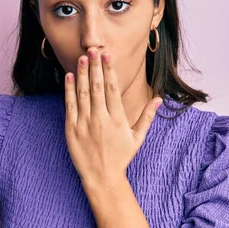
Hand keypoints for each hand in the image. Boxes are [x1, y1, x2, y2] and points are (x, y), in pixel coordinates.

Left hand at [64, 47, 162, 189]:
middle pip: (96, 87)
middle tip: (93, 49)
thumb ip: (147, 117)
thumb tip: (159, 99)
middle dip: (95, 66)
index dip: (109, 70)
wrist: (102, 177)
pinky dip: (69, 90)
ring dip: (82, 74)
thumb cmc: (121, 157)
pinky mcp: (71, 130)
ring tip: (82, 58)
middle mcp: (100, 119)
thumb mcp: (137, 138)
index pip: (112, 89)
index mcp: (117, 119)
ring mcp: (84, 124)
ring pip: (82, 93)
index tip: (107, 56)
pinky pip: (69, 106)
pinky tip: (70, 77)